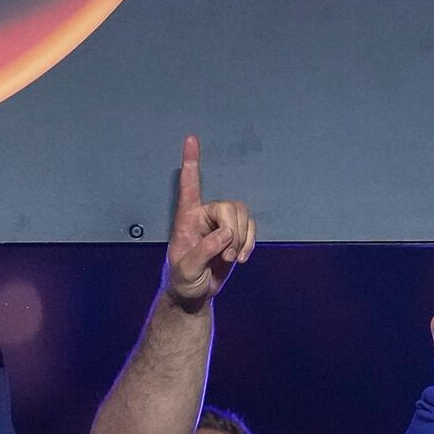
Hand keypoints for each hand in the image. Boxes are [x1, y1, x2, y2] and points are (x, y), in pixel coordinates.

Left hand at [166, 136, 256, 306]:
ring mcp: (221, 225)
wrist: (194, 295)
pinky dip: (250, 243)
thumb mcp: (187, 269)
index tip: (190, 139)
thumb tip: (224, 235)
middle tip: (227, 255)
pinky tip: (241, 258)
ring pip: (242, 214)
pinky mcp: (235, 236)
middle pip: (228, 206)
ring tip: (232, 258)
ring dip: (242, 238)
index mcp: (186, 218)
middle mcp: (204, 215)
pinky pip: (251, 228)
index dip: (191, 163)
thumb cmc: (183, 280)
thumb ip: (203, 251)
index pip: (189, 186)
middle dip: (233, 231)